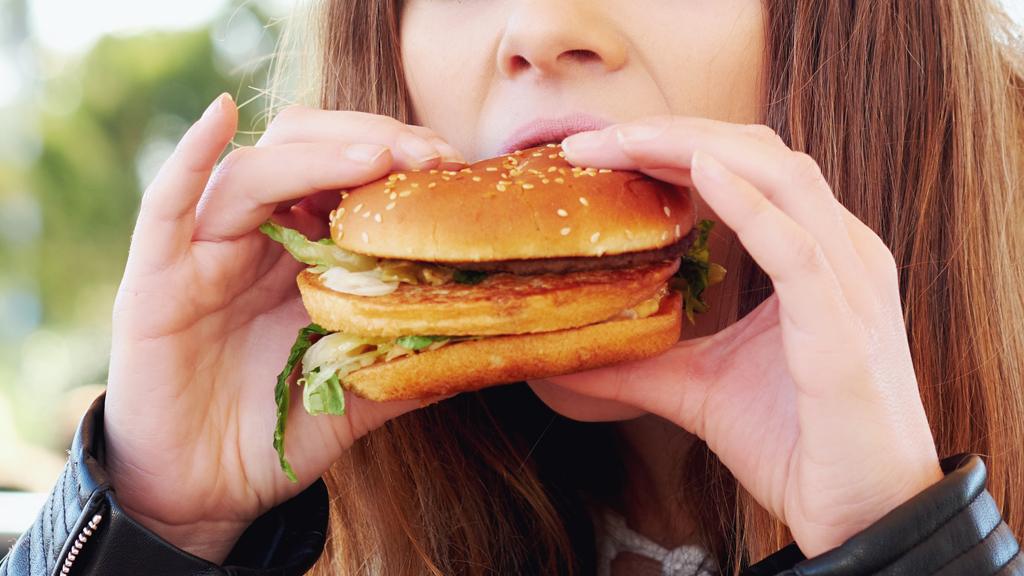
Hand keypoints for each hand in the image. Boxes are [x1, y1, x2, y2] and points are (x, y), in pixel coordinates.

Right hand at [104, 93, 464, 562]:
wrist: (205, 490)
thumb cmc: (279, 427)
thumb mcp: (362, 390)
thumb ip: (412, 360)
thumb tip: (494, 343)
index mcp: (304, 249)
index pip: (348, 170)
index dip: (400, 157)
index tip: (453, 167)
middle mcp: (256, 236)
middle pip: (305, 148)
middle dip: (370, 141)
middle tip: (427, 157)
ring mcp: (203, 251)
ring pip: (253, 172)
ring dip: (316, 156)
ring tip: (377, 158)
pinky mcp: (153, 278)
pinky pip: (165, 207)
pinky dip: (189, 158)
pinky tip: (220, 118)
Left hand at [544, 116, 943, 556]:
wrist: (862, 516)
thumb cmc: (795, 442)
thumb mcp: (697, 387)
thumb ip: (638, 362)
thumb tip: (560, 360)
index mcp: (813, 253)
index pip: (744, 168)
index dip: (673, 145)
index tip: (600, 147)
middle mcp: (839, 252)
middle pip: (759, 154)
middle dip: (674, 134)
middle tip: (594, 138)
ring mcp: (849, 284)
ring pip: (782, 180)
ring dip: (698, 150)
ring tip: (626, 140)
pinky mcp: (844, 329)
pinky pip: (800, 249)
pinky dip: (751, 205)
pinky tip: (702, 174)